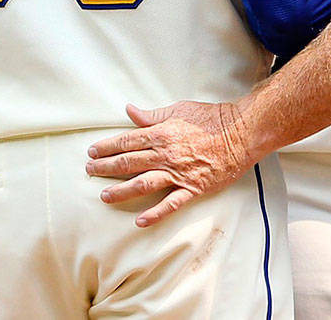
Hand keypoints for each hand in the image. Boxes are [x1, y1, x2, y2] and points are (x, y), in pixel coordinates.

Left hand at [85, 101, 254, 227]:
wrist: (241, 133)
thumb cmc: (211, 118)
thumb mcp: (179, 109)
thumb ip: (152, 115)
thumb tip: (130, 111)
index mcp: (161, 133)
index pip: (127, 141)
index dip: (107, 147)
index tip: (92, 152)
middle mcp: (166, 154)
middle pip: (129, 162)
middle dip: (106, 167)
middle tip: (89, 172)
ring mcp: (179, 173)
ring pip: (143, 184)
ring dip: (122, 191)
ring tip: (105, 196)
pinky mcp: (193, 188)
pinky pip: (170, 203)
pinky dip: (155, 213)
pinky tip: (140, 220)